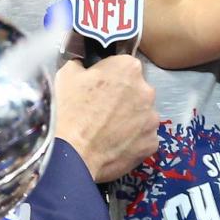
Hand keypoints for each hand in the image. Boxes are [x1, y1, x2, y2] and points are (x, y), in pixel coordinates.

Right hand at [52, 55, 158, 182]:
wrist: (74, 155)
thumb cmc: (69, 112)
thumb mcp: (67, 75)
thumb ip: (82, 64)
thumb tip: (84, 64)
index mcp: (128, 68)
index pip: (124, 65)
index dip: (110, 75)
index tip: (99, 86)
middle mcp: (147, 90)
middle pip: (137, 90)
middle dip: (123, 97)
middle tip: (102, 109)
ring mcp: (152, 118)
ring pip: (142, 114)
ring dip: (130, 119)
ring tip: (108, 130)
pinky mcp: (152, 143)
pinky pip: (143, 137)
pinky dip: (132, 140)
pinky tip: (115, 144)